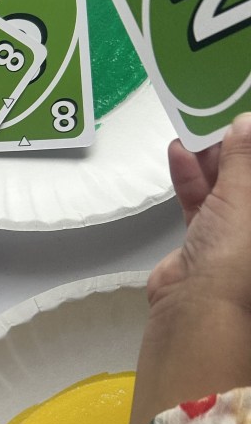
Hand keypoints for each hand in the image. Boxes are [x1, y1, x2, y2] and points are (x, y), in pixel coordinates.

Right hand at [129, 114, 250, 423]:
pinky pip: (200, 200)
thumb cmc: (238, 260)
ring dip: (212, 157)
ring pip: (228, 184)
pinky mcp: (205, 239)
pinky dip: (190, 177)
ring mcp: (237, 232)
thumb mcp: (246, 196)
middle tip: (222, 116)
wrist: (198, 308)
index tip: (246, 120)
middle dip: (239, 147)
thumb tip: (246, 123)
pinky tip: (179, 154)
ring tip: (195, 128)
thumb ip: (244, 158)